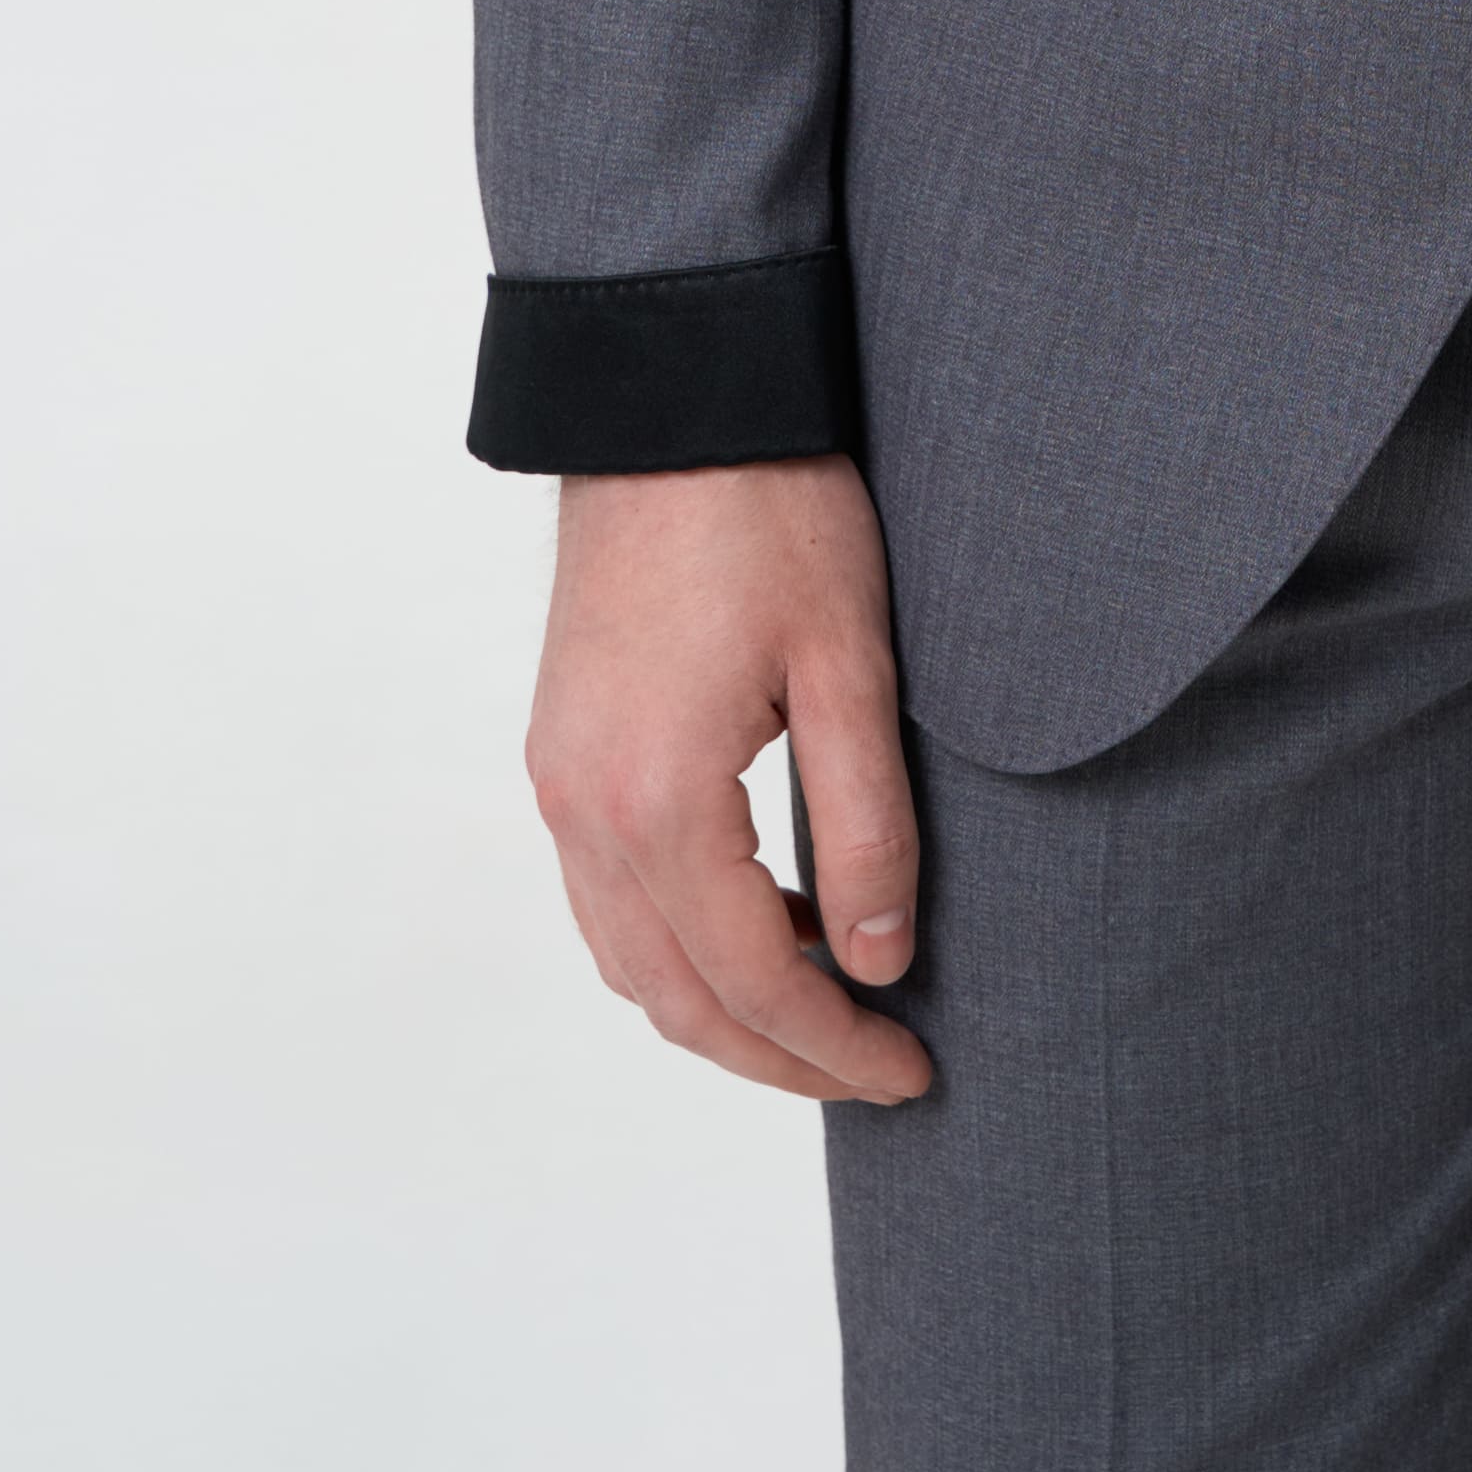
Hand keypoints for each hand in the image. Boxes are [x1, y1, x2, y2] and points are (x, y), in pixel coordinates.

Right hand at [524, 457, 933, 1106]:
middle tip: (877, 1071)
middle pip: (676, 998)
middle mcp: (584, 809)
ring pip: (630, 961)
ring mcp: (558, 782)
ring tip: (826, 1010)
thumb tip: (880, 960)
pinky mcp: (560, 751)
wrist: (673, 400)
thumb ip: (867, 824)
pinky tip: (758, 922)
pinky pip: (606, 899)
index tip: (913, 1069)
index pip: (752, 979)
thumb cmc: (773, 509)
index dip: (835, 1043)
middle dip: (778, 1055)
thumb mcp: (850, 663)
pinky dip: (678, 944)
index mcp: (657, 799)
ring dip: (721, 1007)